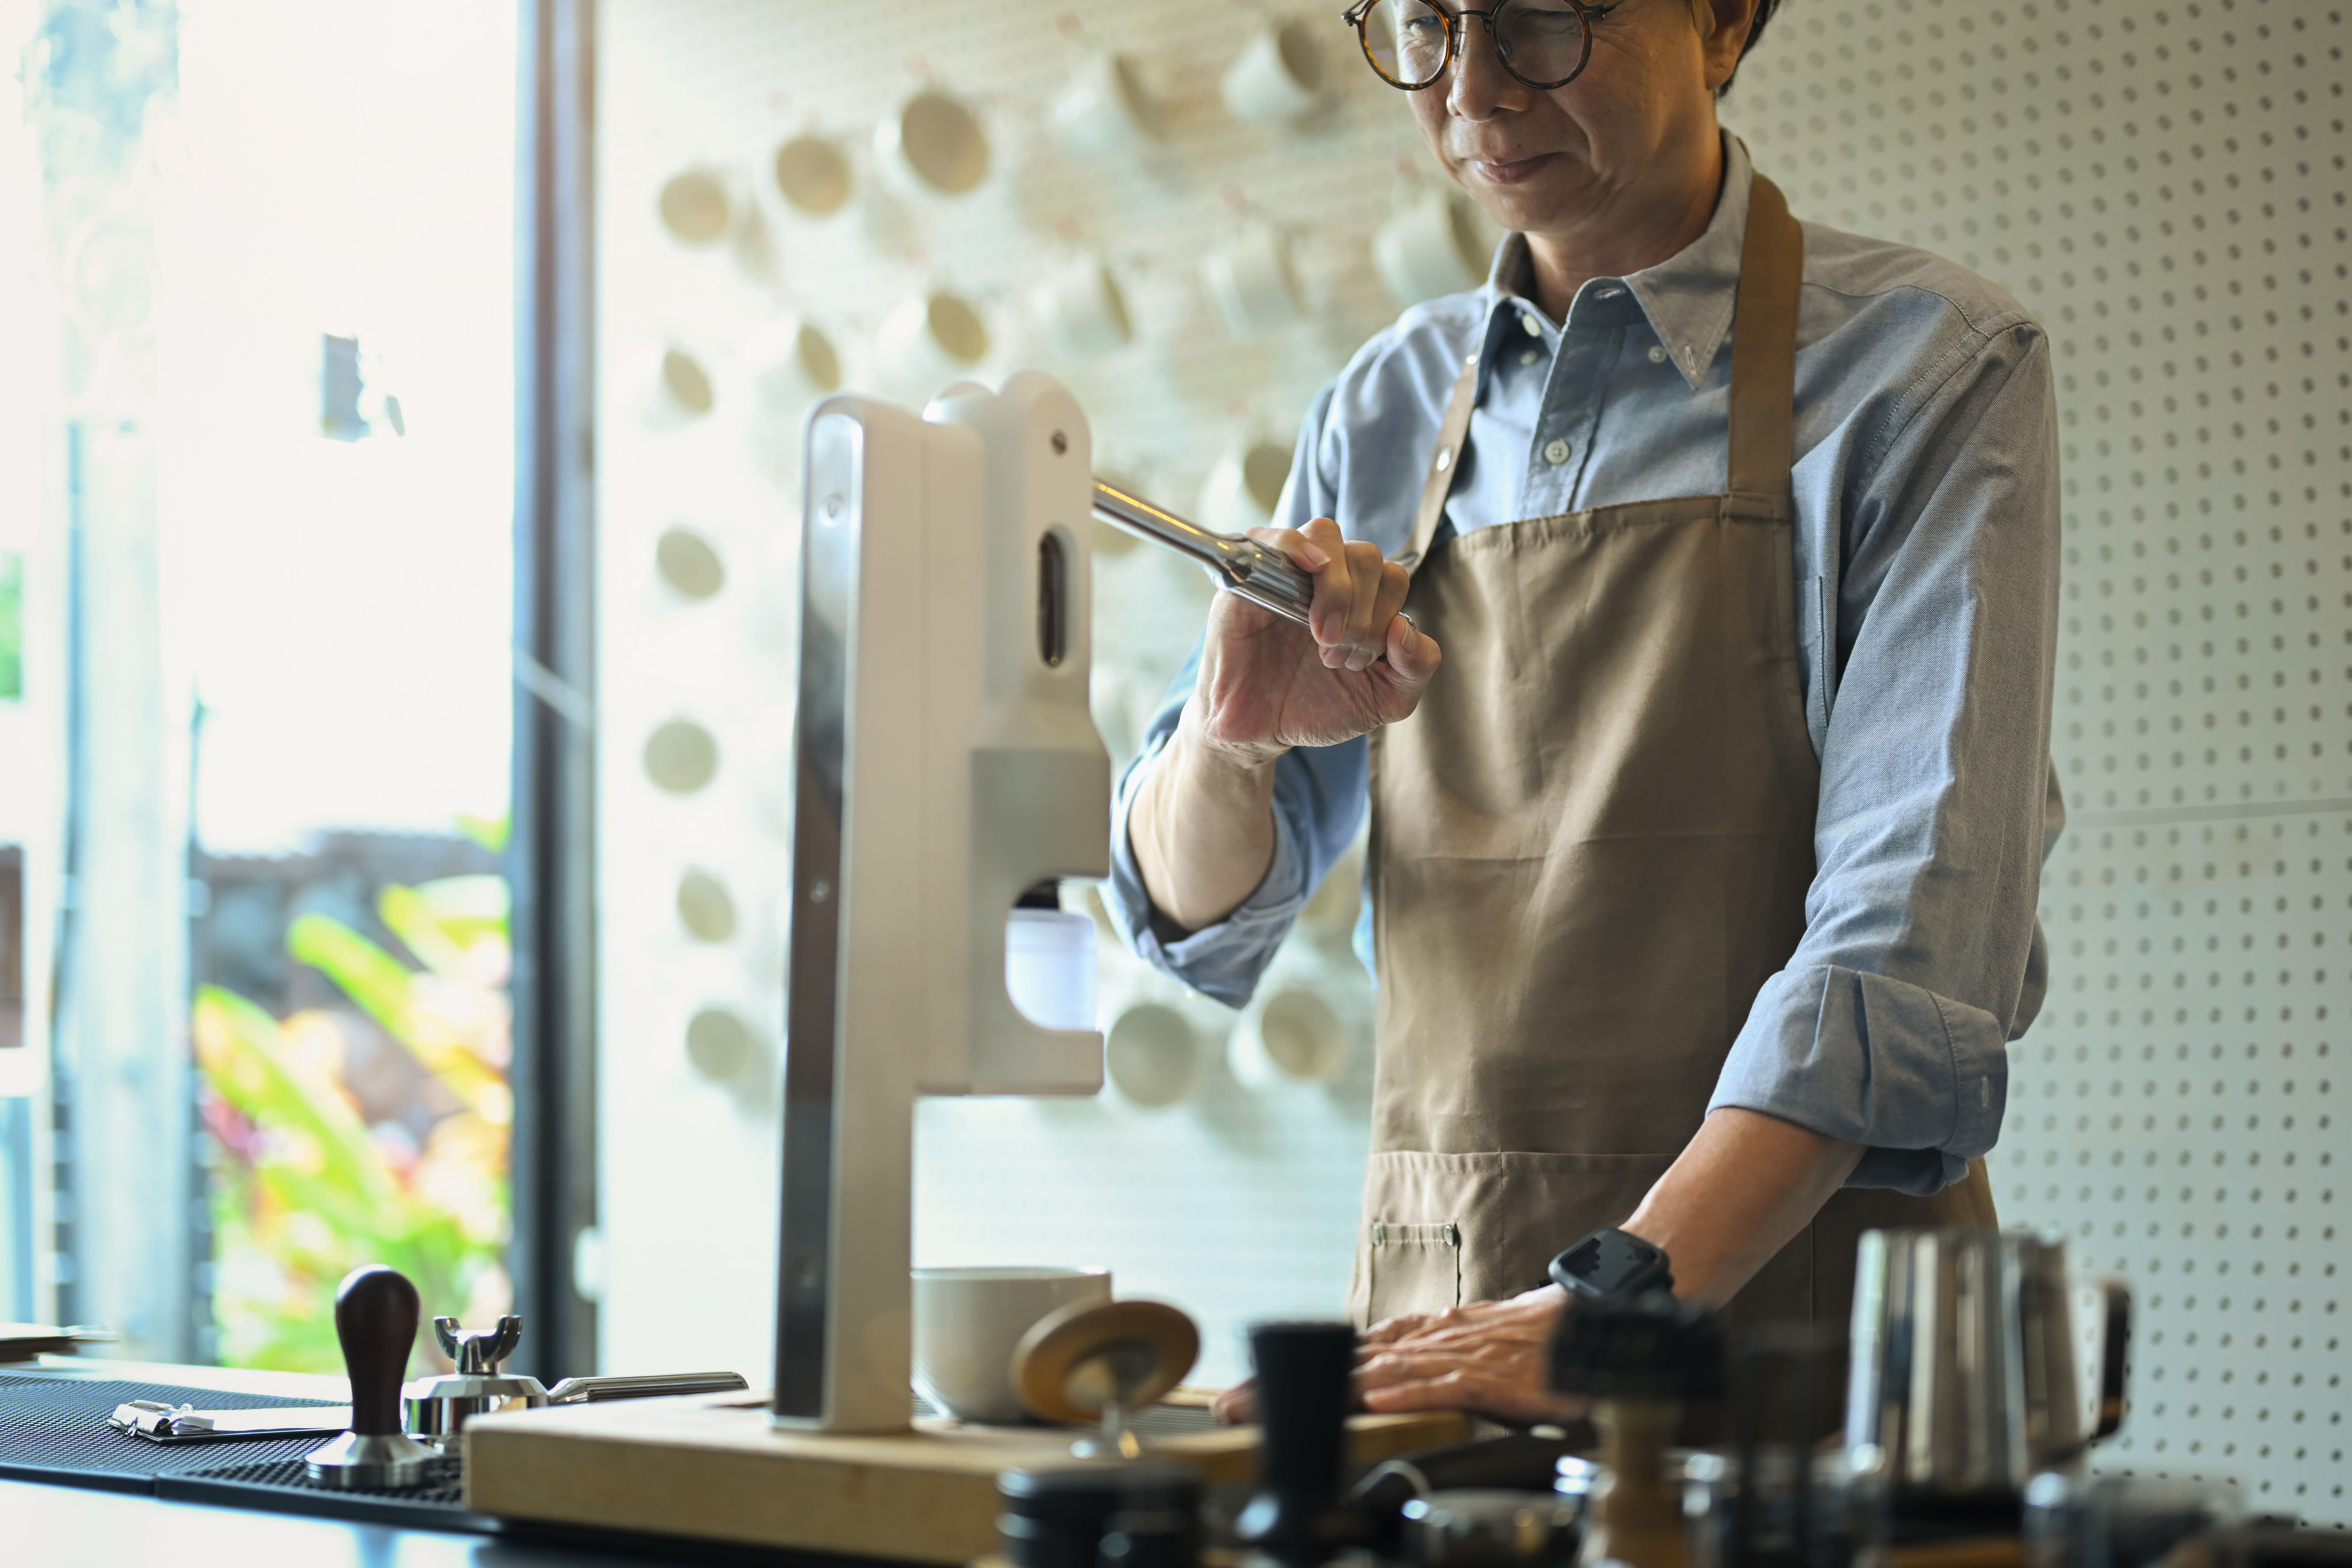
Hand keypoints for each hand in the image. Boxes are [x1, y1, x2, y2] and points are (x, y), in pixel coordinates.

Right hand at [1188, 516, 1440, 765]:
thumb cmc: (1316, 709)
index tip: (1357, 662)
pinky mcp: (1248, 576)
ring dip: (1336, 590)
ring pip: (1327, 536)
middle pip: (1366, 555)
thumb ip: (1415, 667)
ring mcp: (1287, 571)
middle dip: (1361, 614)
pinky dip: (1296, 547)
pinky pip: (1275, 540)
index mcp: (1361, 597)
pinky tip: (1309, 572)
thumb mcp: (1384, 699)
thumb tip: (1404, 628)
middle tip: (1335, 657)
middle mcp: (1326, 578)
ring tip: (1321, 637)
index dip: (1384, 618)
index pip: (1392, 576)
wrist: (1259, 733)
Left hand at [1209, 1286, 1583, 1426]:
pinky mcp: (1497, 1377)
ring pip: (1382, 1372)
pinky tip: (1376, 1401)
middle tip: (1231, 1404)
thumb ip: (1426, 1367)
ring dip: (1324, 1390)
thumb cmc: (1535, 1342)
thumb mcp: (1469, 1352)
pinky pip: (1448, 1386)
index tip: (1240, 1391)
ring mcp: (1463, 1356)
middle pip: (1345, 1361)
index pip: (1344, 1353)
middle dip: (1284, 1384)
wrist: (1596, 1323)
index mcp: (1425, 1336)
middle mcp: (1434, 1340)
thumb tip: (1381, 1387)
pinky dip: (1411, 1393)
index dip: (1289, 1370)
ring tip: (1275, 1405)